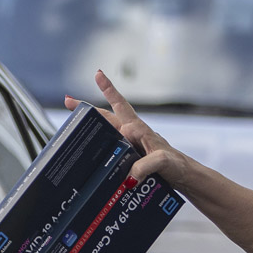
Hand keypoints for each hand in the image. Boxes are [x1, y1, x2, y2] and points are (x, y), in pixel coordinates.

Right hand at [65, 70, 190, 187]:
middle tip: (67, 101)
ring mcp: (129, 146)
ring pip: (105, 135)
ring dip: (90, 133)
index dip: (109, 90)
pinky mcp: (129, 160)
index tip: (98, 74)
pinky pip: (110, 155)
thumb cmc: (177, 165)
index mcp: (138, 129)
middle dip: (87, 109)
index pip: (120, 106)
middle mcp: (132, 135)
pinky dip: (98, 157)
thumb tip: (128, 175)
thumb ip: (145, 166)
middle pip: (106, 118)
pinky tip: (90, 164)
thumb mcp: (163, 162)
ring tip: (73, 130)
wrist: (185, 178)